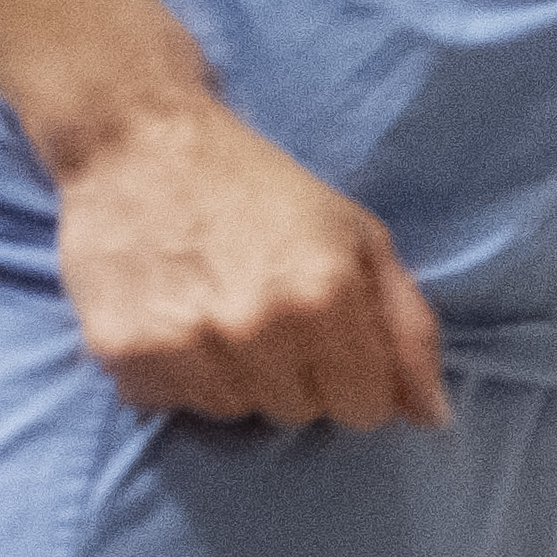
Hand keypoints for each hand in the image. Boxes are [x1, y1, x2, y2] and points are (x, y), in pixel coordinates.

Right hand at [50, 92, 451, 429]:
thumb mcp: (357, 234)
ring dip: (234, 375)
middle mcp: (257, 328)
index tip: (329, 338)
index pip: (365, 409)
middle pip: (299, 412)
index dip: (354, 376)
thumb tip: (433, 417)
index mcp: (326, 296)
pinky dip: (175, 372)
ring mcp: (186, 345)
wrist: (139, 140)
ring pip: (234, 412)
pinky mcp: (123, 353)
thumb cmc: (259, 184)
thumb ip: (407, 326)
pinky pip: (171, 403)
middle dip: (294, 373)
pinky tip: (172, 314)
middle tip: (265, 308)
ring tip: (215, 306)